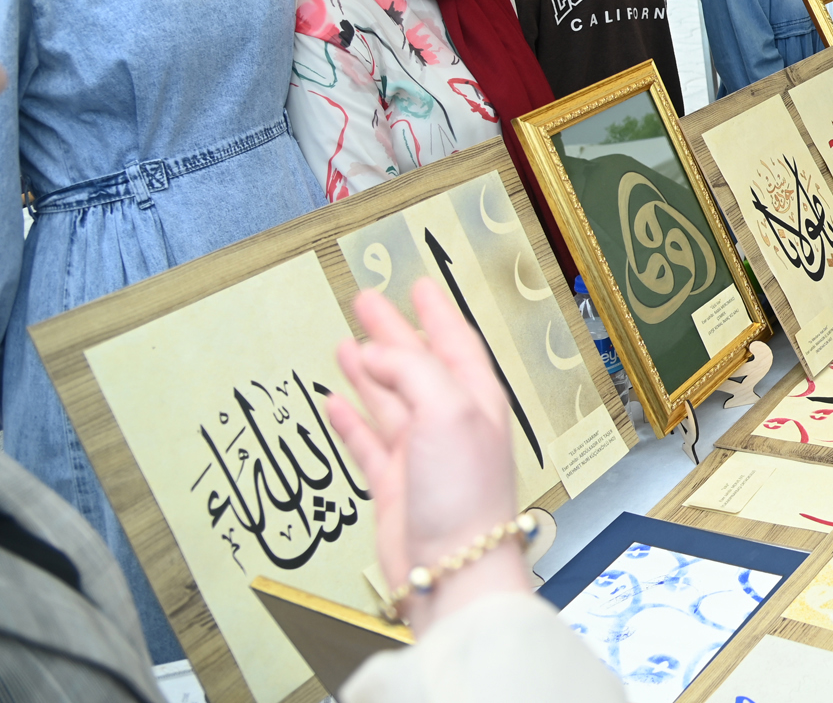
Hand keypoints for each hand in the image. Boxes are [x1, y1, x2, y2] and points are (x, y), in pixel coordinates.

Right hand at [326, 280, 527, 634]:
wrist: (453, 567)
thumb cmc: (466, 494)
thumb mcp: (447, 409)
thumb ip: (414, 371)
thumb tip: (377, 353)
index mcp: (476, 398)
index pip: (455, 342)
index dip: (436, 312)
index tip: (418, 284)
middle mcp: (451, 423)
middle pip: (417, 365)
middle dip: (392, 332)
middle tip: (365, 302)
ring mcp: (423, 455)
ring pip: (390, 400)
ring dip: (368, 371)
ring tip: (345, 342)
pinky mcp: (396, 486)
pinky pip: (369, 443)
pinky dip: (351, 420)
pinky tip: (335, 401)